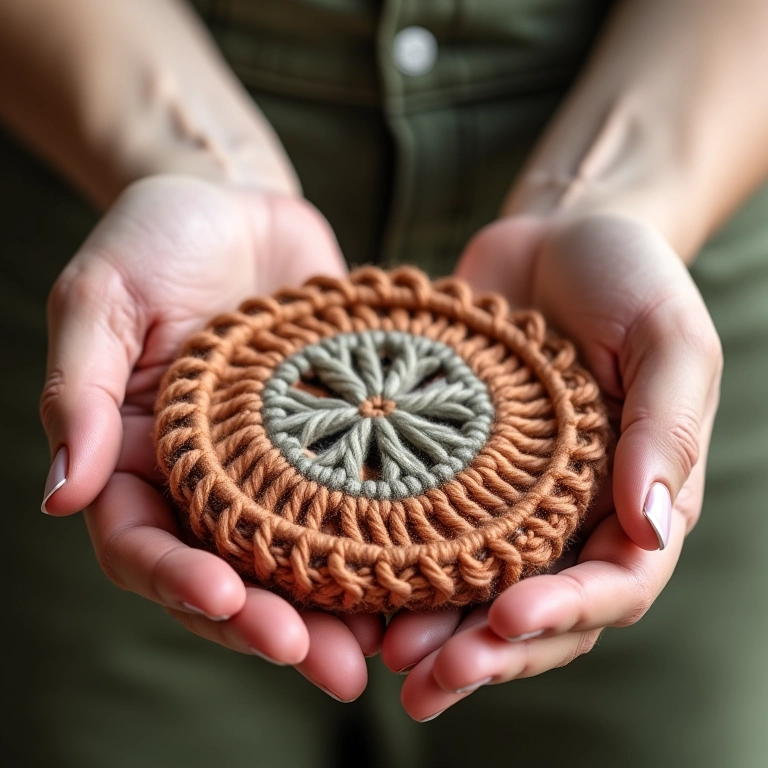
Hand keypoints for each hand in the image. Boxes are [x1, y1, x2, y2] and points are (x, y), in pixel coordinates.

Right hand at [40, 175, 381, 701]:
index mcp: (142, 457)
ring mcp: (279, 463)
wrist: (239, 203)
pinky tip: (428, 576)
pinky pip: (360, 501)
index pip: (147, 544)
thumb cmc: (158, 237)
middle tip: (333, 666)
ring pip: (303, 557)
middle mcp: (210, 476)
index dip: (182, 581)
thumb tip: (60, 492)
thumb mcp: (103, 297)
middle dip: (275, 624)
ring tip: (386, 650)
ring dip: (339, 610)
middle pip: (234, 573)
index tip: (229, 600)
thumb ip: (81, 389)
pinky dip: (387, 544)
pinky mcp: (336, 439)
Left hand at [381, 213, 721, 720]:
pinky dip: (395, 569)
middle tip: (426, 681)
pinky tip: (351, 591)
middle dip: (487, 652)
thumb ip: (668, 427)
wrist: (555, 236)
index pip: (613, 581)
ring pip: (473, 589)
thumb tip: (653, 526)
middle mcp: (568, 512)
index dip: (566, 611)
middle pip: (535, 609)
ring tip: (379, 658)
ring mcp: (505, 496)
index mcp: (634, 495)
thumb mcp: (668, 338)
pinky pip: (424, 530)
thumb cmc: (626, 277)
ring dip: (433, 633)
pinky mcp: (449, 468)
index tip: (509, 620)